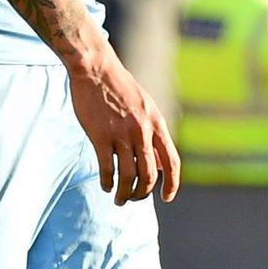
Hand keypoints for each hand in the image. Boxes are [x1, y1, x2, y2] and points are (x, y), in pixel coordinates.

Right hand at [69, 53, 179, 203]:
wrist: (96, 69)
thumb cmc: (118, 87)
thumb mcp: (145, 106)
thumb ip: (152, 131)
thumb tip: (157, 160)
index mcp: (156, 124)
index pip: (171, 162)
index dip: (171, 184)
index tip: (166, 197)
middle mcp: (142, 131)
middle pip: (149, 174)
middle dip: (142, 193)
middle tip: (132, 199)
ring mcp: (121, 134)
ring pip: (129, 175)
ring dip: (124, 193)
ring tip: (118, 199)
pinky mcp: (100, 136)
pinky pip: (107, 168)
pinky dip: (108, 182)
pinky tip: (105, 186)